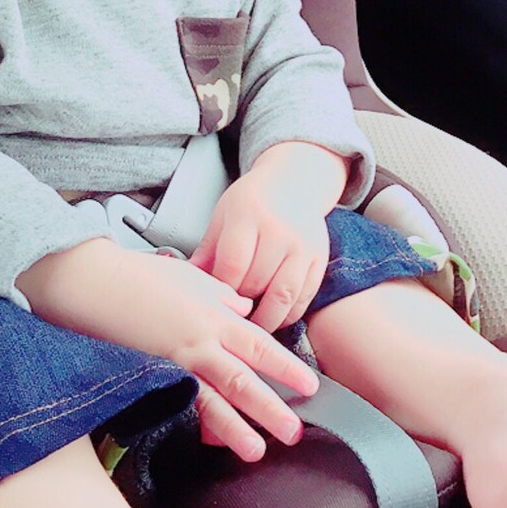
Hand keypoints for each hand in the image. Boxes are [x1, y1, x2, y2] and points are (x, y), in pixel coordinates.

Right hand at [18, 239, 317, 460]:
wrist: (92, 282)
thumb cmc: (138, 275)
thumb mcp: (189, 276)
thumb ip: (221, 293)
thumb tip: (244, 306)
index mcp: (212, 314)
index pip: (259, 345)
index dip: (286, 367)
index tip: (309, 386)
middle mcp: (198, 340)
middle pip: (243, 379)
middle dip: (271, 408)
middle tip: (294, 433)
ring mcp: (173, 360)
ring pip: (213, 399)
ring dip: (236, 428)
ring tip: (256, 451)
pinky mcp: (149, 372)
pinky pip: (179, 400)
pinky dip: (196, 420)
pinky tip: (206, 440)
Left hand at [190, 143, 343, 332]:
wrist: (295, 183)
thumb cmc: (252, 201)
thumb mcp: (223, 216)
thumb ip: (207, 251)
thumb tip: (187, 285)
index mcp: (249, 215)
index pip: (233, 264)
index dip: (221, 289)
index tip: (215, 298)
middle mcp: (279, 230)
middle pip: (257, 282)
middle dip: (241, 305)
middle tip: (230, 315)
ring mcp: (302, 246)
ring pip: (283, 296)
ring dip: (265, 318)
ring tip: (251, 324)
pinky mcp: (319, 259)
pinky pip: (303, 297)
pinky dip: (288, 315)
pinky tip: (274, 315)